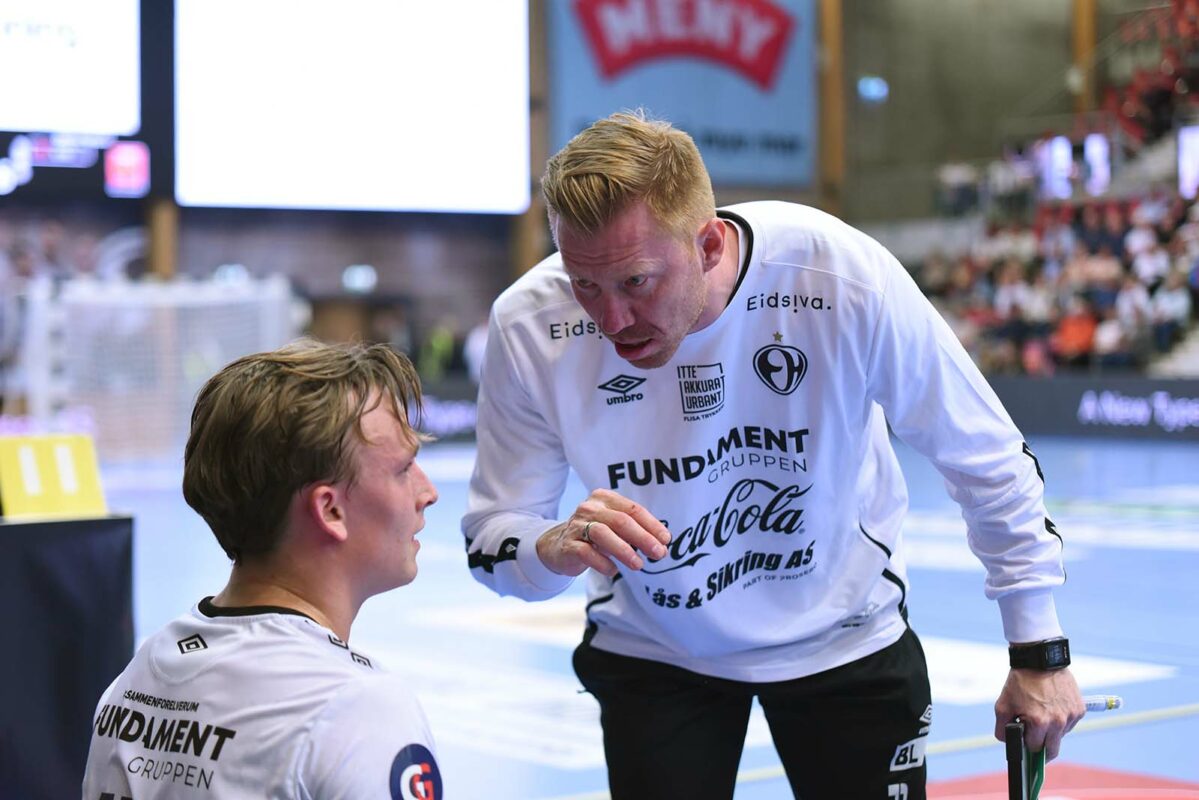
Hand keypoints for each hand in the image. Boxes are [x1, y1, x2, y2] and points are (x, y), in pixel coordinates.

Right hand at [536, 489, 670, 577]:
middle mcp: (589, 508)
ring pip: (602, 534)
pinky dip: (603, 562)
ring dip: (624, 550)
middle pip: (620, 521)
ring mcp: (576, 526)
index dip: (651, 524)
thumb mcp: (614, 527)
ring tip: (639, 565)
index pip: (632, 509)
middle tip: (659, 553)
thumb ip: (635, 530)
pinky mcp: (568, 545)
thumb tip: (662, 543)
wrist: (558, 546)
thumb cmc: (595, 536)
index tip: (666, 539)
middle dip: (643, 538)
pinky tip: (613, 570)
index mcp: (604, 498)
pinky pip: (586, 553)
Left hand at [993, 667, 1084, 760]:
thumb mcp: (1002, 705)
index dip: (1027, 744)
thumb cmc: (1020, 682)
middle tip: (1035, 739)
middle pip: (1052, 749)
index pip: (1035, 748)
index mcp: (1039, 722)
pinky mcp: (1079, 709)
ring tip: (1042, 713)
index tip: (1025, 740)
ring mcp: (1070, 715)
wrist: (1039, 660)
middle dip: (1042, 747)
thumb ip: (1002, 729)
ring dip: (1052, 731)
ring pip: (1061, 735)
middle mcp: (1058, 722)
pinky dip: (1062, 720)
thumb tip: (1007, 743)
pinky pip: (1070, 723)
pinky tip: (1052, 707)